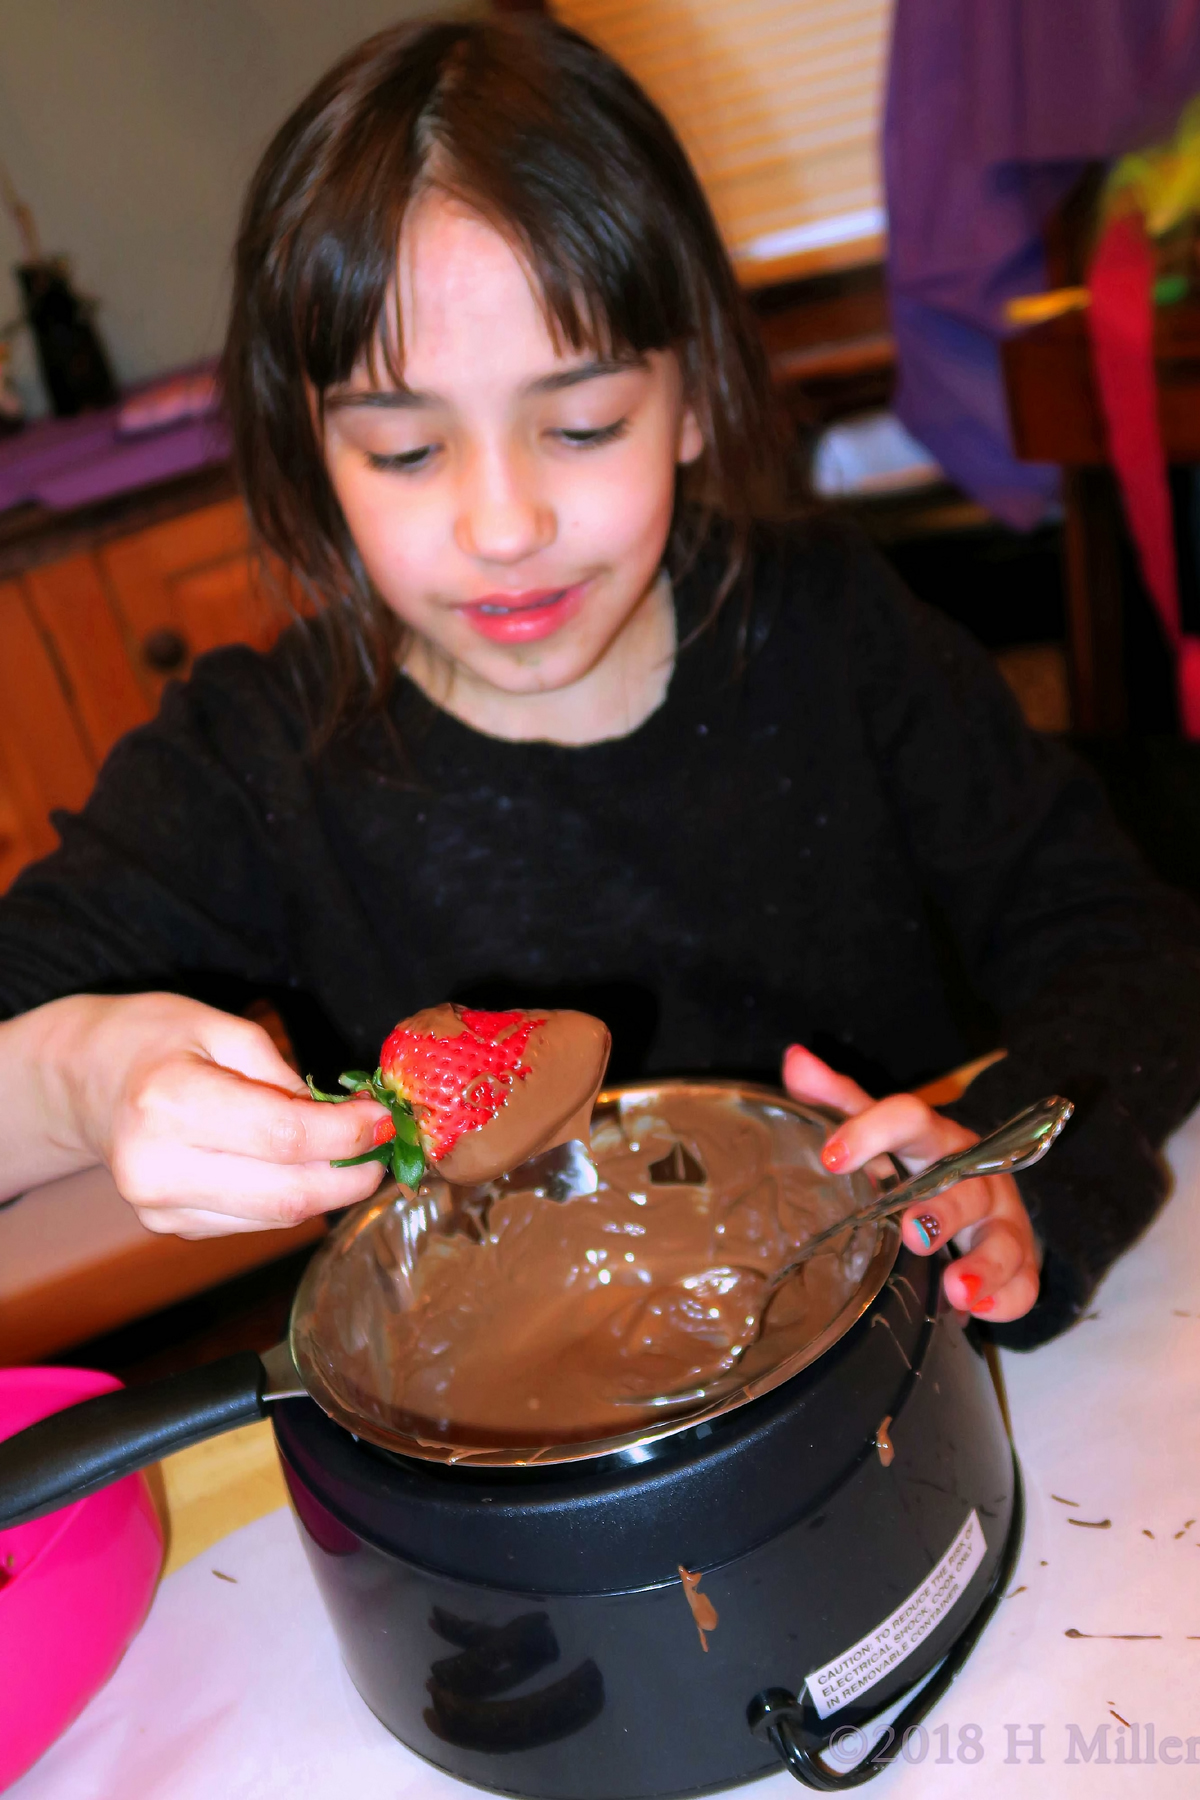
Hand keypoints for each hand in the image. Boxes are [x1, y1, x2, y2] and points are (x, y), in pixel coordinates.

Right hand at [53, 993, 391, 1236]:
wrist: (84, 1081)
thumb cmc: (156, 1040)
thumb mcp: (223, 1028)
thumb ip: (285, 1076)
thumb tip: (350, 1120)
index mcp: (168, 1104)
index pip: (284, 1139)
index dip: (348, 1135)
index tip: (386, 1120)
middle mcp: (157, 1168)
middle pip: (287, 1195)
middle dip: (351, 1176)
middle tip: (386, 1147)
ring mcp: (159, 1209)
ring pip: (277, 1218)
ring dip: (328, 1190)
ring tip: (350, 1153)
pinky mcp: (170, 1228)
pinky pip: (255, 1224)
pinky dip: (291, 1198)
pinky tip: (300, 1168)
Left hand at [782, 1044, 1039, 1321]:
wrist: (981, 1191)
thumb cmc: (917, 1162)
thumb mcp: (878, 1129)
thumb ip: (838, 1101)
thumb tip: (795, 1060)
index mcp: (933, 1137)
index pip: (910, 1119)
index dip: (872, 1132)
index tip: (832, 1157)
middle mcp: (975, 1174)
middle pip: (965, 1184)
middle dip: (942, 1209)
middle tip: (911, 1230)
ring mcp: (1001, 1219)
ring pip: (1003, 1239)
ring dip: (983, 1264)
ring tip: (954, 1288)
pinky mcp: (1019, 1261)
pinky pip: (1024, 1283)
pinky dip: (1007, 1299)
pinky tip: (979, 1311)